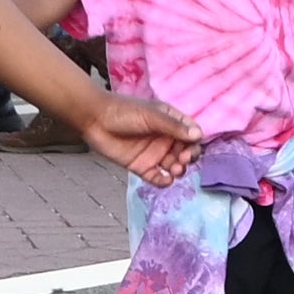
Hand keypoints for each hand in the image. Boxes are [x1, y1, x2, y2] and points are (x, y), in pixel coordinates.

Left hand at [77, 88, 202, 187]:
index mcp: (170, 121)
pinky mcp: (142, 166)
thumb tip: (198, 135)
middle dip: (189, 157)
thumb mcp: (151, 116)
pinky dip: (164, 181)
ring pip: (174, 165)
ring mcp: (154, 153)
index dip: (195, 141)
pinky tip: (166, 180)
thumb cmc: (124, 112)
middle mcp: (164, 138)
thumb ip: (173, 126)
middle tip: (184, 159)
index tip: (191, 146)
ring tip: (175, 169)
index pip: (190, 133)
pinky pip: (157, 177)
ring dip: (179, 169)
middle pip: (185, 151)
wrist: (95, 120)